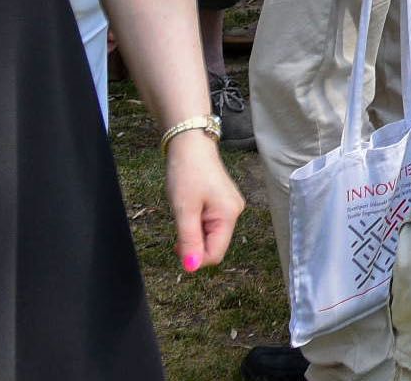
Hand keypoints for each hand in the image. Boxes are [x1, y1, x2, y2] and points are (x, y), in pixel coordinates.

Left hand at [166, 134, 246, 272]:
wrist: (190, 143)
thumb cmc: (187, 173)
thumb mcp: (184, 209)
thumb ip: (189, 240)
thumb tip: (192, 267)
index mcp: (229, 215)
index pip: (215, 253)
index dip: (195, 258)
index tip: (175, 247)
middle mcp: (234, 212)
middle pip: (214, 245)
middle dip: (193, 243)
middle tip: (177, 226)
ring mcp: (230, 206)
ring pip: (210, 235)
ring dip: (193, 232)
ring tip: (183, 212)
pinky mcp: (222, 201)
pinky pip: (210, 223)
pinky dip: (196, 223)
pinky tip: (188, 209)